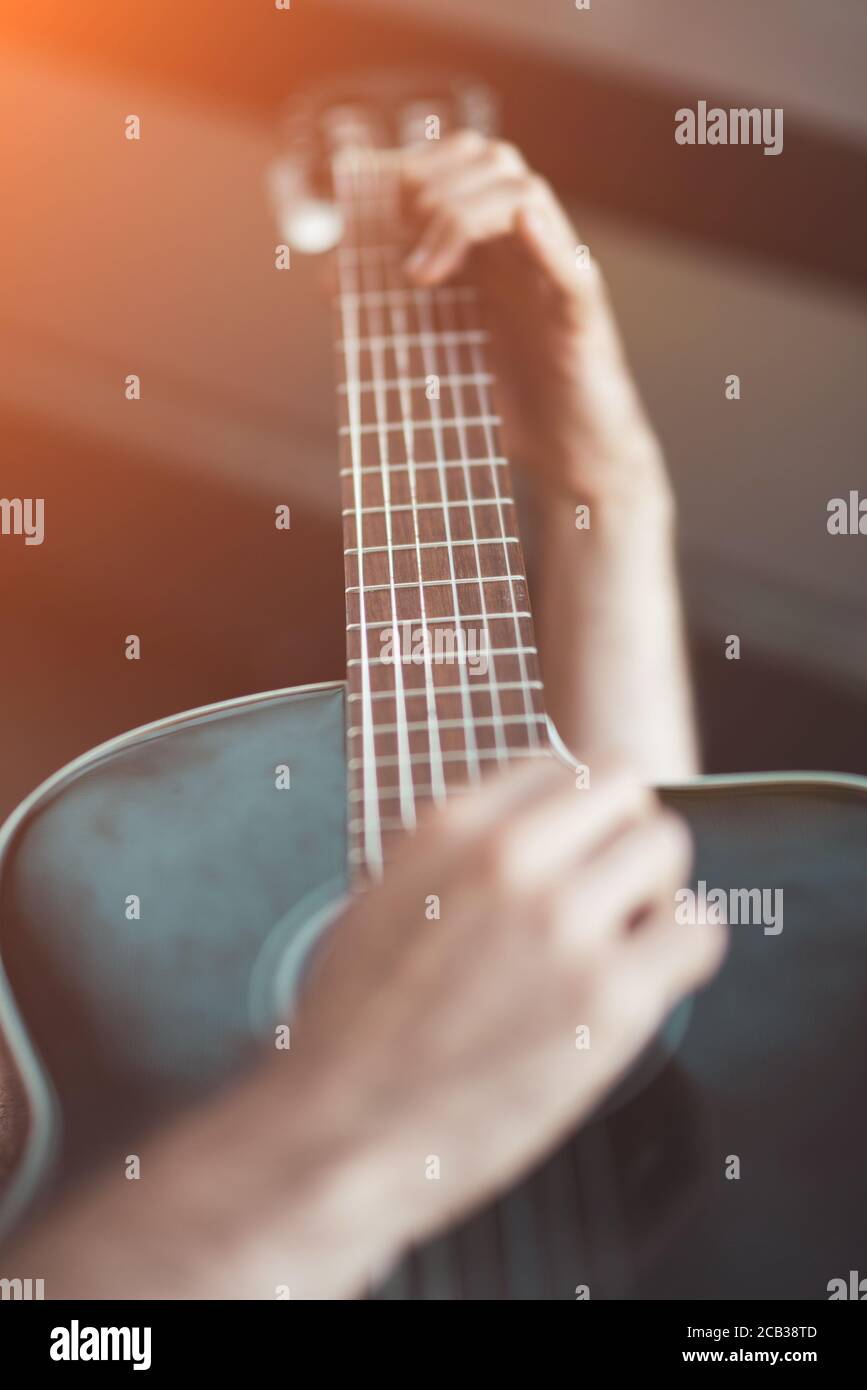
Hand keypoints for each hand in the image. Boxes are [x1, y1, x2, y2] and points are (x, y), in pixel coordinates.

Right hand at [289, 762, 724, 1263]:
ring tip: (620, 938)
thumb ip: (459, 852)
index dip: (575, 815)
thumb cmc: (354, 1028)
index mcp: (452, 828)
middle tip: (607, 891)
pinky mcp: (609, 1000)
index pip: (561, 766)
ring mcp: (564, 926)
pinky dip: (680, 951)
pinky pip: (696, 931)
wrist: (339, 1130)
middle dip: (621, 835)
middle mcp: (511, 861)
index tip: (574, 851)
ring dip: (652, 888)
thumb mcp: (385, 896)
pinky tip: (642, 979)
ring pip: (666, 846)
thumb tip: (528, 829)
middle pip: (626, 787)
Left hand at [401, 132, 670, 514]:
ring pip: (526, 193)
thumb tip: (331, 281)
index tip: (371, 212)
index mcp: (489, 249)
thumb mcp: (436, 348)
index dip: (411, 170)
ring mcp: (555, 277)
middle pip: (493, 161)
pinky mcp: (582, 317)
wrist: (568, 456)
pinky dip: (546, 240)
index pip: (458, 167)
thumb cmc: (508, 403)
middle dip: (431, 185)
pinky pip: (571, 265)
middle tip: (399, 241)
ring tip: (421, 275)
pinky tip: (521, 228)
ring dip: (461, 216)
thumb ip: (394, 311)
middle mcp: (525, 250)